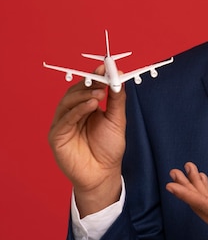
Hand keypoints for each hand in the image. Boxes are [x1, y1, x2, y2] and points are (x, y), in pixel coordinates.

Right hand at [48, 65, 125, 215]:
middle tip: (102, 77)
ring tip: (99, 94)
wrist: (104, 173)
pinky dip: (77, 110)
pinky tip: (91, 105)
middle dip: (89, 83)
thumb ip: (117, 99)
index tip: (105, 66)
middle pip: (75, 92)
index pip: (87, 87)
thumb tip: (119, 77)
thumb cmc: (109, 148)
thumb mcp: (117, 119)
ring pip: (68, 103)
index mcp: (85, 108)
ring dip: (83, 95)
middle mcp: (72, 113)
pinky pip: (65, 119)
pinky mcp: (57, 135)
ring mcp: (63, 124)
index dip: (95, 76)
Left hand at [166, 162, 207, 239]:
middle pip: (200, 207)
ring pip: (206, 209)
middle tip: (175, 172)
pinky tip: (205, 186)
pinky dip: (206, 197)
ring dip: (195, 191)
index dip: (186, 195)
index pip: (204, 206)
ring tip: (188, 173)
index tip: (172, 185)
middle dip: (186, 189)